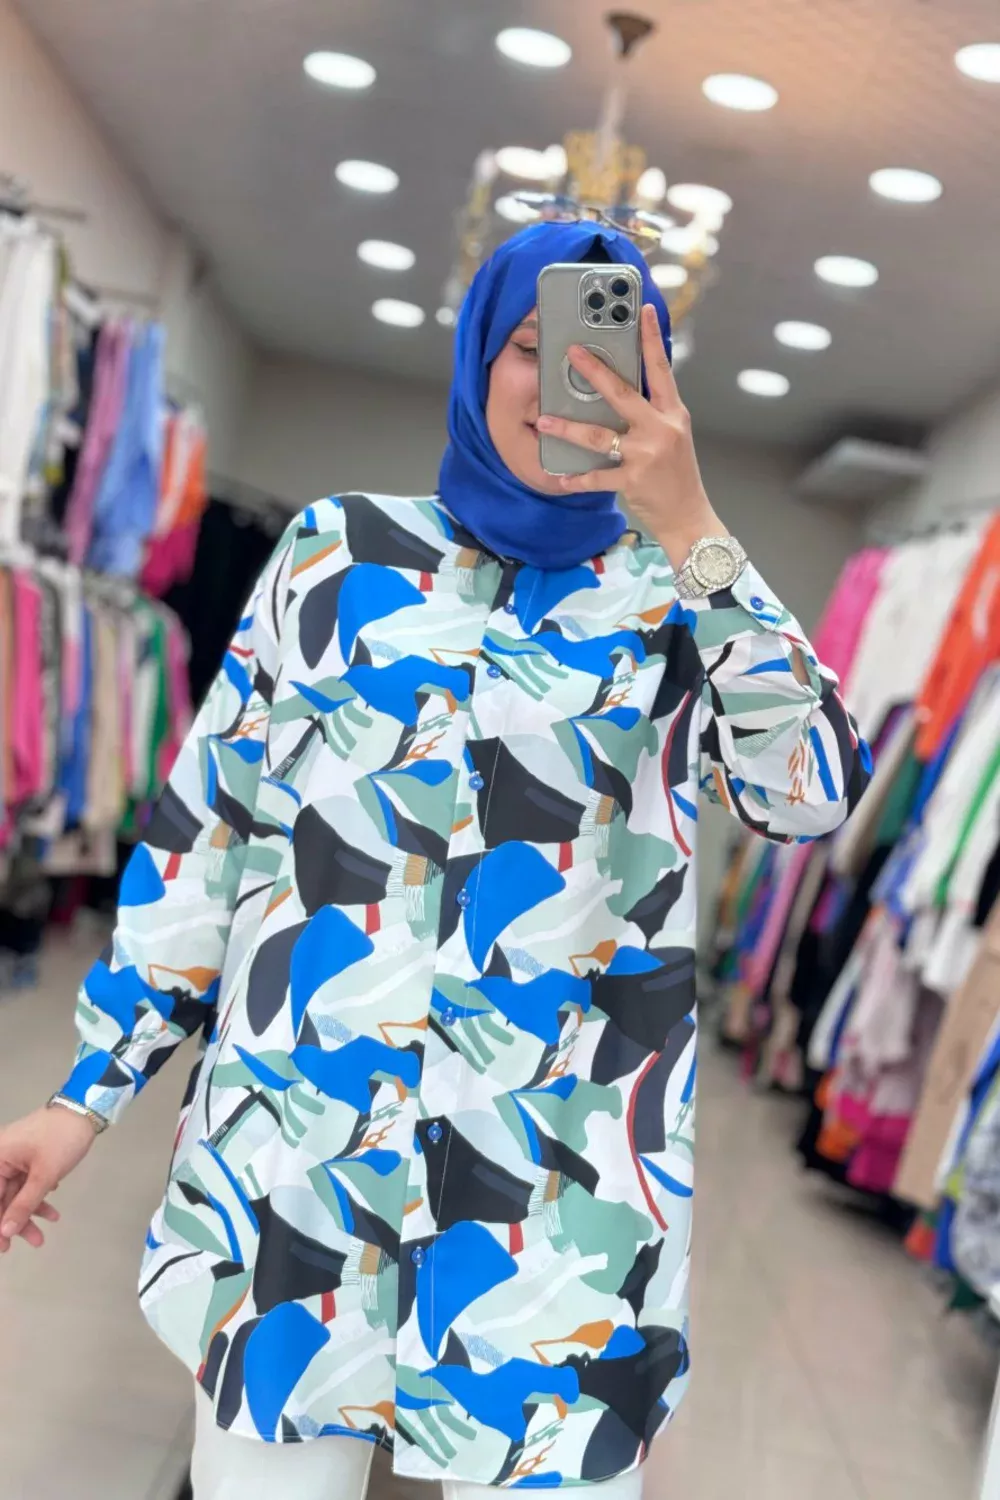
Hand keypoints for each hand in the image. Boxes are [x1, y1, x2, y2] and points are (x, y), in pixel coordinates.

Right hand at [0, 1107, 96, 1253]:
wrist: (85, 1110)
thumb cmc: (61, 1140)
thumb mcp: (43, 1175)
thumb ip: (23, 1204)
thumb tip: (5, 1231)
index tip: (3, 1247)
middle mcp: (1, 1158)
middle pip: (2, 1198)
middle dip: (16, 1223)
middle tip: (32, 1243)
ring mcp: (15, 1158)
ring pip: (16, 1194)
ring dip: (30, 1213)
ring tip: (43, 1237)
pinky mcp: (29, 1159)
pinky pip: (27, 1184)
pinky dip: (37, 1199)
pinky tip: (52, 1212)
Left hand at [535, 304, 727, 570]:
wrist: (689, 515)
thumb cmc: (677, 474)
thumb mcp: (674, 435)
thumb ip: (652, 413)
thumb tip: (620, 391)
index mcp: (673, 413)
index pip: (662, 368)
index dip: (652, 338)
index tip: (642, 310)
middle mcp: (661, 429)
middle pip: (623, 393)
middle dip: (595, 371)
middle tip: (572, 353)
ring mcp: (646, 455)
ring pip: (599, 436)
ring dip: (568, 428)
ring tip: (546, 420)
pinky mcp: (632, 481)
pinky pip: (596, 476)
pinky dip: (577, 478)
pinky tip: (560, 477)